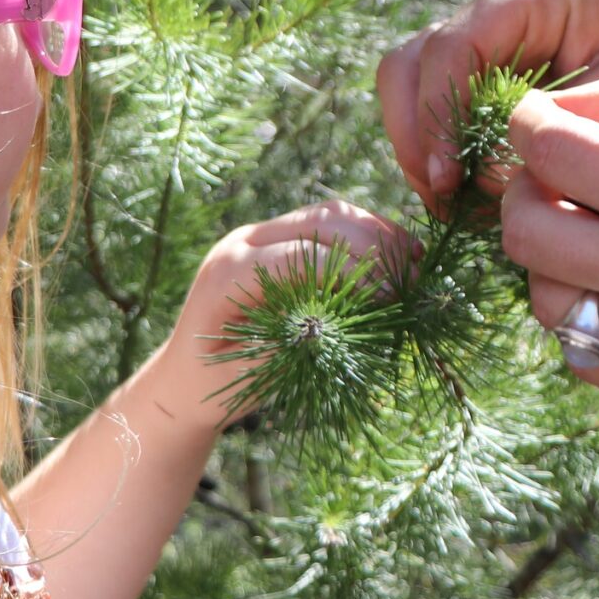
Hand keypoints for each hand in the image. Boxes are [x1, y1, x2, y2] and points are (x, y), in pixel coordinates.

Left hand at [143, 201, 418, 430]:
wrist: (185, 378)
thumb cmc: (210, 385)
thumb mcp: (244, 375)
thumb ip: (286, 345)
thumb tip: (338, 322)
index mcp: (227, 272)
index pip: (298, 254)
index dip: (348, 271)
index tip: (387, 297)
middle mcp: (244, 241)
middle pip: (319, 221)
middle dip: (371, 245)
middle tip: (411, 280)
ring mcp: (263, 234)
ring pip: (329, 214)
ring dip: (376, 233)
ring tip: (413, 262)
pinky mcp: (283, 239)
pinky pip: (331, 223)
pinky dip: (368, 234)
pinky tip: (400, 254)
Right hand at [378, 0, 598, 204]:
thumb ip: (560, 129)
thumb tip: (482, 177)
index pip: (451, 46)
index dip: (437, 114)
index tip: (447, 178)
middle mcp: (500, 9)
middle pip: (412, 62)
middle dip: (415, 132)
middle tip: (439, 196)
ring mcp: (490, 41)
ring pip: (412, 86)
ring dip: (421, 146)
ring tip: (450, 203)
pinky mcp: (491, 76)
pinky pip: (443, 110)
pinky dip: (444, 152)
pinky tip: (468, 197)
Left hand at [500, 70, 598, 410]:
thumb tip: (556, 108)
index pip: (549, 152)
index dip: (532, 124)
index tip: (544, 121)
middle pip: (525, 232)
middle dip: (527, 191)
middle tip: (559, 178)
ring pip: (546, 298)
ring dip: (553, 258)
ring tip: (593, 235)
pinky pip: (583, 357)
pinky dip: (583, 319)